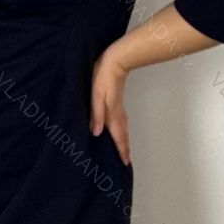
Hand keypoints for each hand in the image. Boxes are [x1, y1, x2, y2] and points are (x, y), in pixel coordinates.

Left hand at [90, 50, 131, 164]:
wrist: (116, 61)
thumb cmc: (103, 77)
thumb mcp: (96, 95)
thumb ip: (96, 114)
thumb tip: (96, 133)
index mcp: (112, 114)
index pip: (118, 137)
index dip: (121, 150)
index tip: (125, 163)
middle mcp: (118, 114)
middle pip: (123, 136)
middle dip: (125, 149)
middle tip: (126, 162)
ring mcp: (119, 108)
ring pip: (124, 129)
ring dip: (124, 141)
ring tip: (124, 150)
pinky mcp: (118, 103)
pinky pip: (122, 122)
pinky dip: (122, 131)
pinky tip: (119, 131)